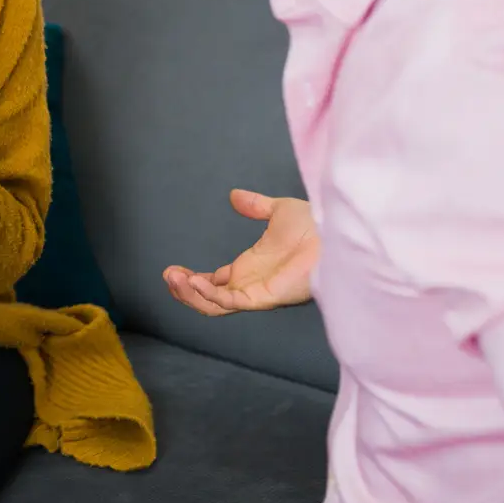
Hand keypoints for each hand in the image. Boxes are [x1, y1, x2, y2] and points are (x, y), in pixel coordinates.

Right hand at [162, 190, 318, 314]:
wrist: (335, 232)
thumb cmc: (317, 226)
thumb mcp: (278, 211)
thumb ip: (255, 206)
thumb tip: (234, 196)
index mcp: (251, 269)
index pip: (215, 283)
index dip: (192, 280)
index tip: (172, 270)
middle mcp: (251, 284)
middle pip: (209, 299)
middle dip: (184, 291)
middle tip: (168, 276)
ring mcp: (256, 293)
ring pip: (215, 306)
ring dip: (190, 295)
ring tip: (173, 279)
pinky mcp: (264, 297)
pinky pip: (230, 303)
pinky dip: (208, 295)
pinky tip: (193, 281)